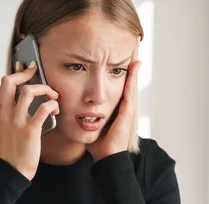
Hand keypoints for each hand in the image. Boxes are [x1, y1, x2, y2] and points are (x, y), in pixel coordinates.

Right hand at [0, 62, 59, 179]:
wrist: (13, 170)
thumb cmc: (12, 151)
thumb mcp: (2, 128)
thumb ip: (7, 114)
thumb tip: (20, 101)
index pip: (4, 84)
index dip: (18, 75)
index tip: (28, 71)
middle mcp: (4, 114)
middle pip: (10, 82)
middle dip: (27, 74)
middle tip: (38, 75)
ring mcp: (16, 121)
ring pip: (28, 91)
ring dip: (44, 89)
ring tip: (52, 96)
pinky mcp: (30, 129)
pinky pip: (43, 108)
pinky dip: (52, 104)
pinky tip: (55, 108)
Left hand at [88, 39, 140, 161]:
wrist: (106, 156)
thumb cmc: (98, 142)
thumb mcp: (90, 122)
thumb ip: (85, 112)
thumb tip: (73, 106)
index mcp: (116, 105)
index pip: (118, 81)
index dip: (118, 66)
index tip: (117, 50)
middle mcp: (124, 104)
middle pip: (128, 77)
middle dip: (130, 59)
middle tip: (132, 41)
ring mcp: (128, 107)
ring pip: (131, 80)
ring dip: (134, 63)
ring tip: (135, 46)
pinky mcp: (128, 111)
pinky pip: (131, 90)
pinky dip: (133, 76)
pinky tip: (134, 64)